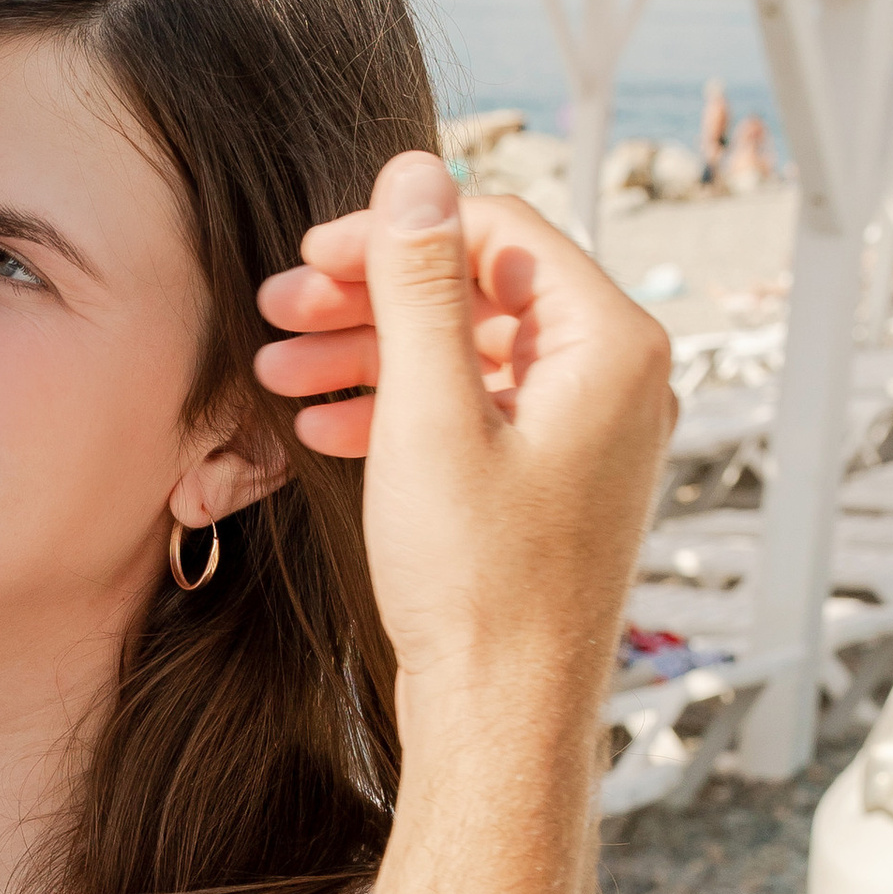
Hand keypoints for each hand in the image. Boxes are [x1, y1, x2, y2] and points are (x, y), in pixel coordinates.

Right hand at [255, 155, 671, 719]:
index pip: (498, 233)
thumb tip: (414, 176)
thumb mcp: (428, 414)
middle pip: (479, 290)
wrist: (502, 718)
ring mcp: (587, 435)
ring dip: (370, 353)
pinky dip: (400, 408)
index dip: (395, 234)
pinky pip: (473, 413)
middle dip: (370, 297)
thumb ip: (419, 285)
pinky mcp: (553, 483)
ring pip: (467, 355)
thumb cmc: (477, 580)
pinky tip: (323, 427)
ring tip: (279, 374)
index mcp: (610, 346)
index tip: (308, 260)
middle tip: (277, 311)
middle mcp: (615, 381)